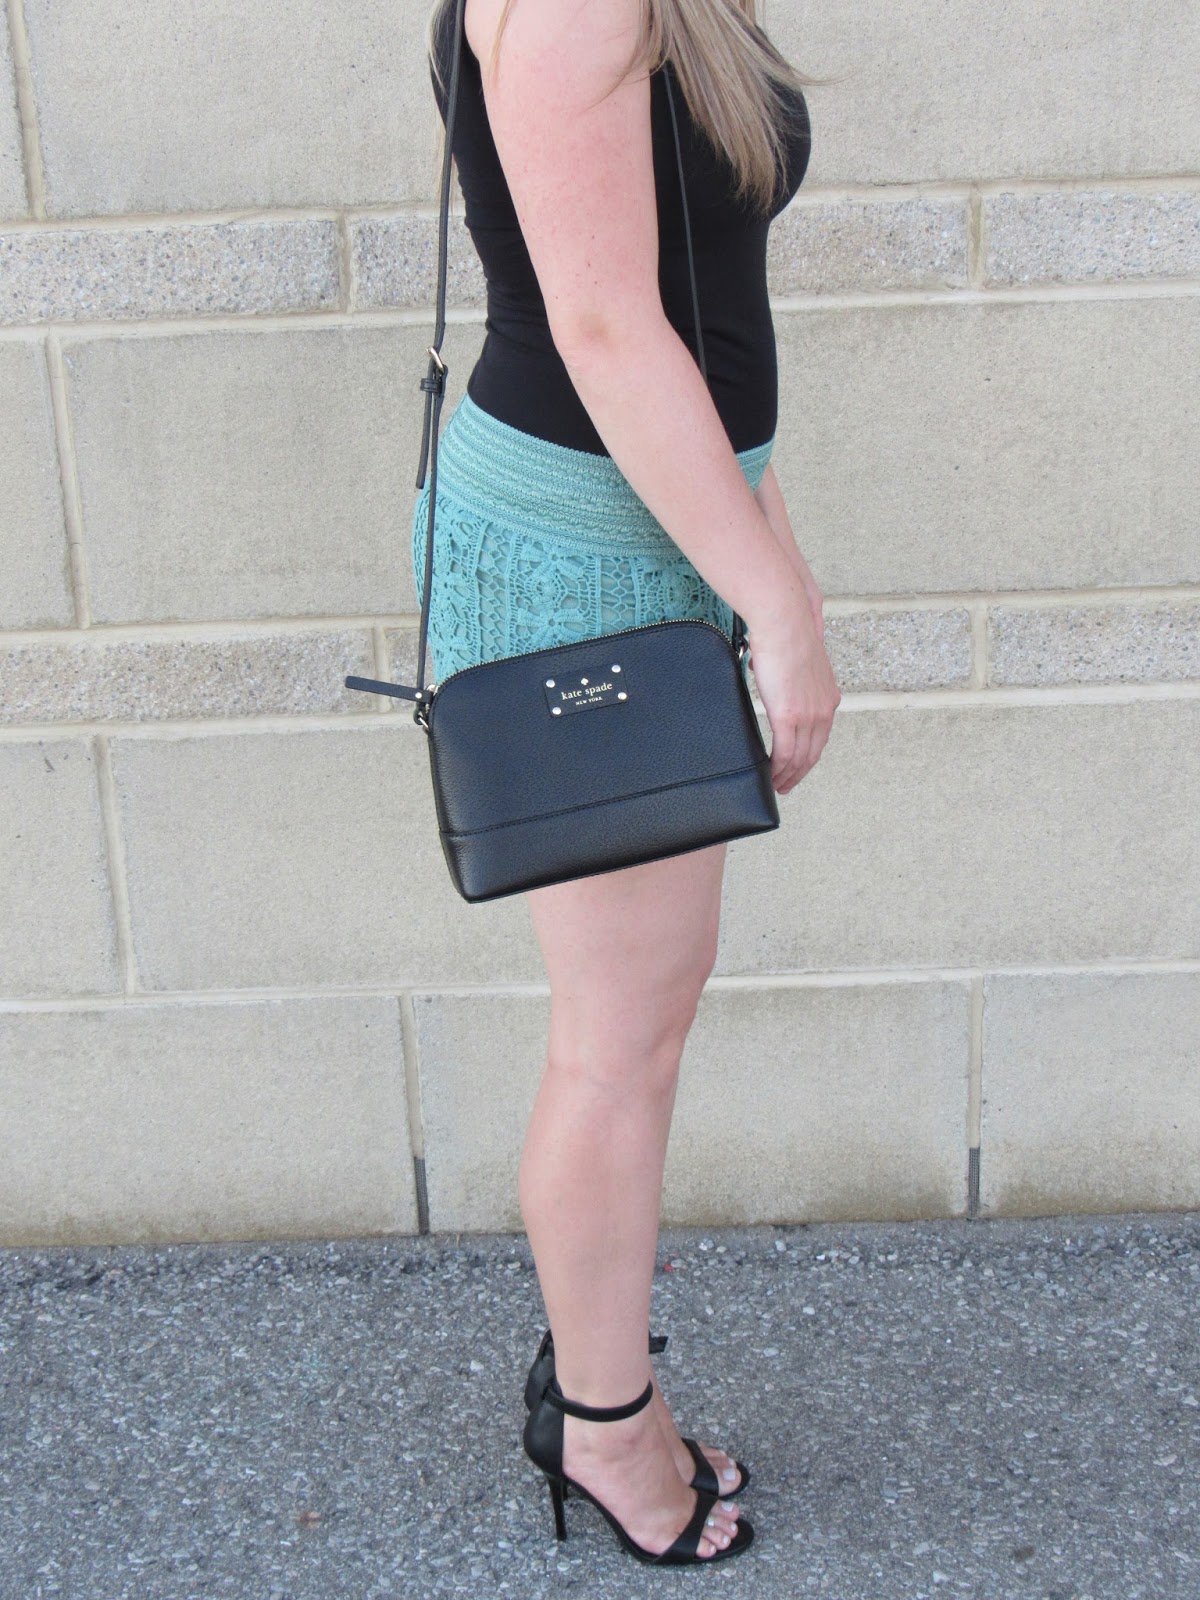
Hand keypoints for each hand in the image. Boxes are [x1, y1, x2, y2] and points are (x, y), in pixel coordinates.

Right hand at [744, 592, 839, 794]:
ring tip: (775, 784)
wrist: (783, 621)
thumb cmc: (786, 630)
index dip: (809, 755)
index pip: (821, 736)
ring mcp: (809, 714)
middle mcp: (823, 708)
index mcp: (828, 695)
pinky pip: (785, 753)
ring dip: (787, 775)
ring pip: (800, 758)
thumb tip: (769, 666)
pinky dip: (778, 768)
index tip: (797, 766)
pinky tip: (770, 774)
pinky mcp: (790, 716)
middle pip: (813, 752)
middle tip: (785, 785)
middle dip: (799, 773)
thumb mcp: (795, 658)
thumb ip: (790, 671)